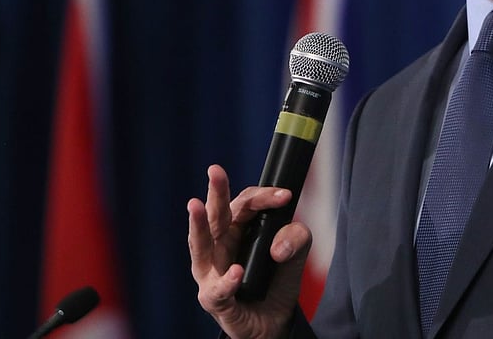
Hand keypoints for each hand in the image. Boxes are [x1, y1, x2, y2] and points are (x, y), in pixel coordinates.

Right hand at [187, 164, 310, 338]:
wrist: (275, 320)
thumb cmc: (277, 280)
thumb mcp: (296, 253)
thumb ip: (296, 237)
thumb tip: (279, 246)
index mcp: (236, 229)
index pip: (245, 204)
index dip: (262, 197)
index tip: (285, 195)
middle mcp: (219, 247)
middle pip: (216, 216)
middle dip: (216, 192)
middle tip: (215, 171)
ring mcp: (212, 273)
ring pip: (201, 247)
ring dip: (198, 226)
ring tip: (196, 206)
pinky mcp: (215, 300)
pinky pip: (218, 290)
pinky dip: (227, 280)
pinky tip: (237, 271)